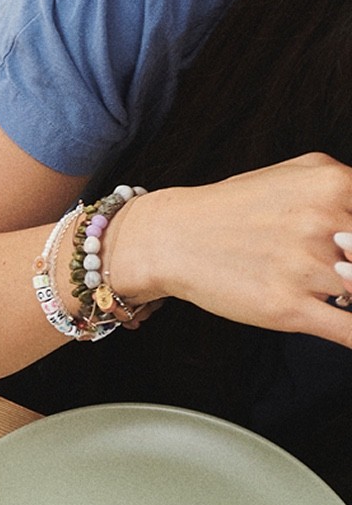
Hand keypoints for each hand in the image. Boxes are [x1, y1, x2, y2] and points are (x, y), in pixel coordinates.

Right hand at [105, 154, 351, 348]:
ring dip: (347, 293)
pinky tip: (347, 324)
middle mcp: (325, 225)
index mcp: (335, 186)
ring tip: (318, 281)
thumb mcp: (303, 174)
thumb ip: (350, 188)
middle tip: (334, 265)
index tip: (349, 250)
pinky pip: (349, 330)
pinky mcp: (288, 309)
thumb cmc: (233, 209)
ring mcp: (308, 268)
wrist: (170, 238)